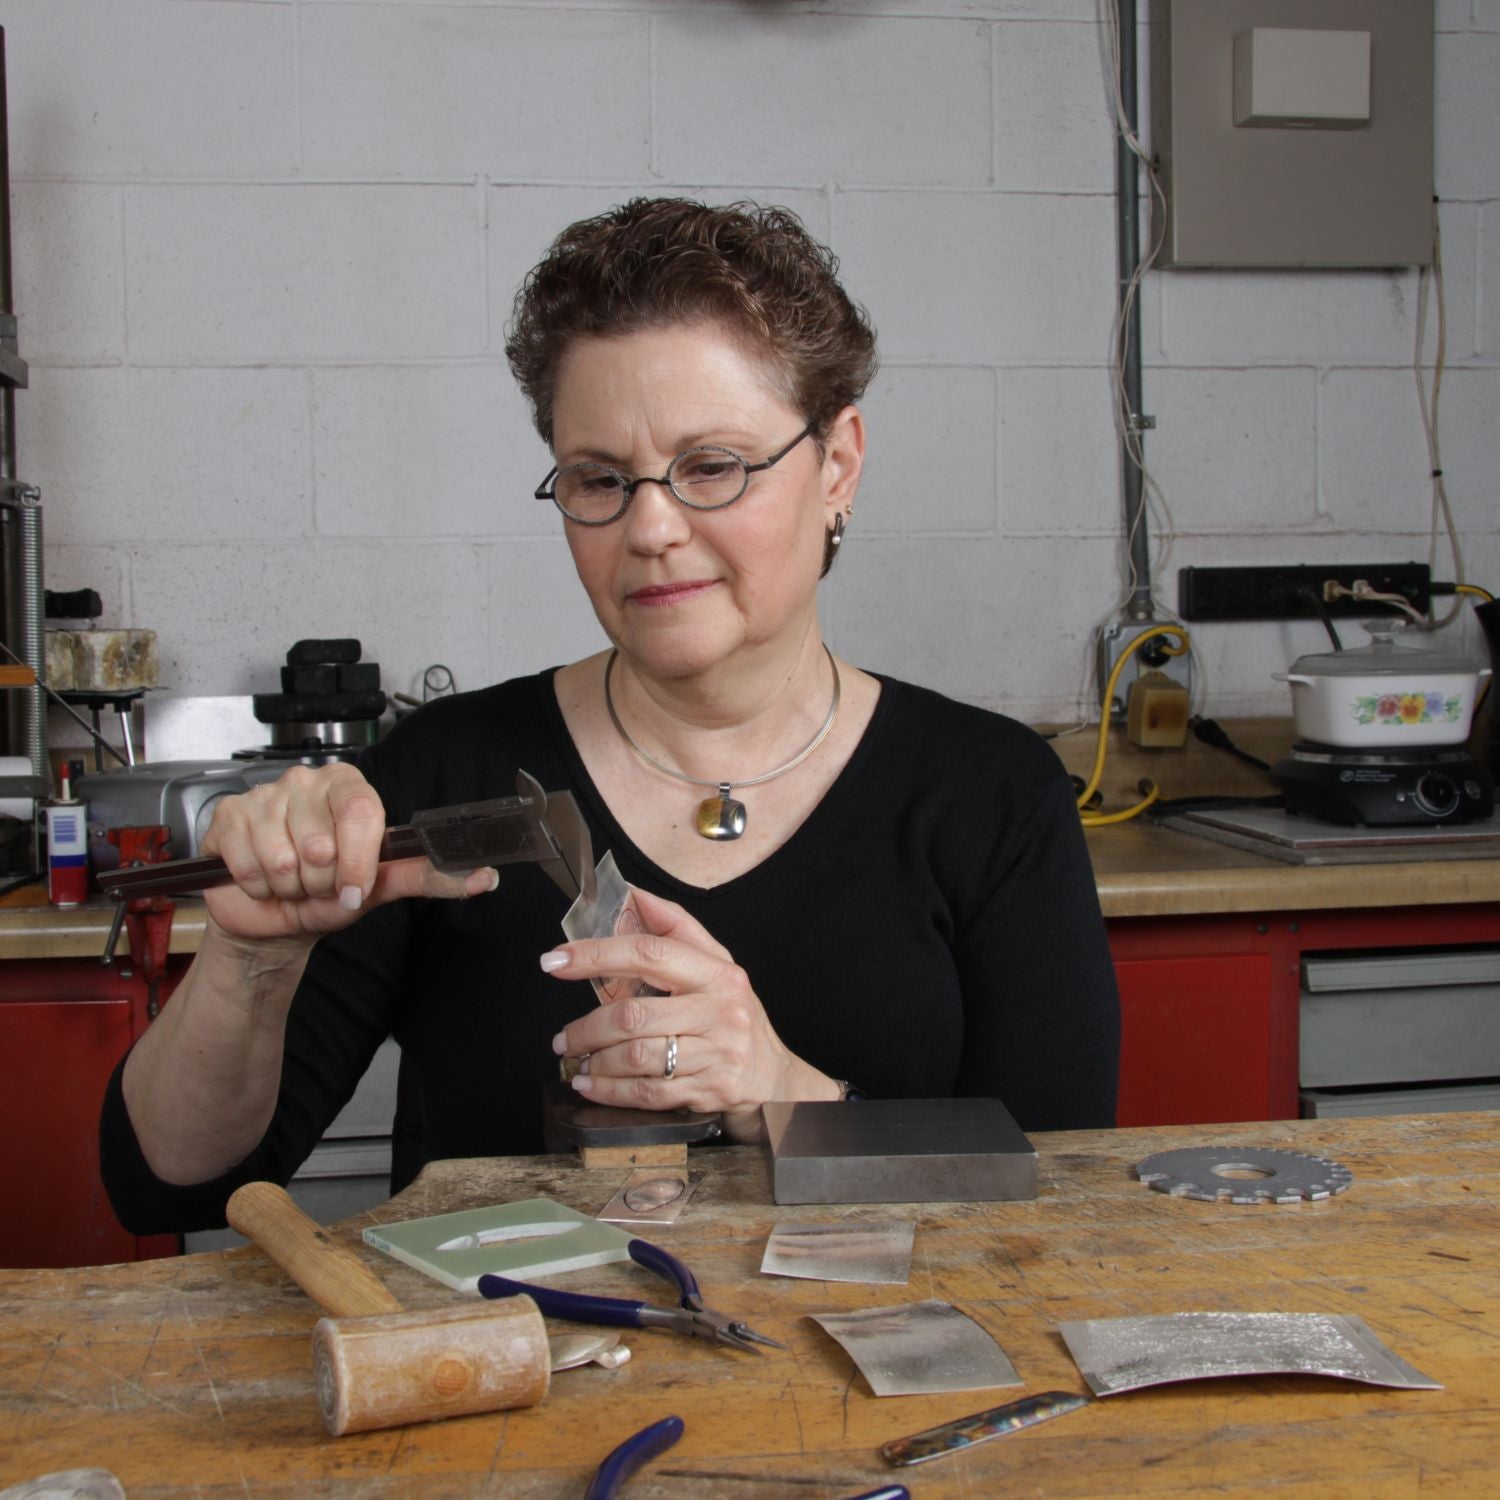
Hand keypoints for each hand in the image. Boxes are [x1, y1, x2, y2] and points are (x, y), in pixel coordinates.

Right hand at [198, 762, 497, 943]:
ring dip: (289, 885)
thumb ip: (431, 877)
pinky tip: (260, 878)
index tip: (352, 890)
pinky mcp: (229, 817)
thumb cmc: (331, 893)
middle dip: (321, 880)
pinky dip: (257, 883)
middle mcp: (307, 782)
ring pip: (282, 856)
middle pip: (320, 842)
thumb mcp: (384, 885)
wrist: (278, 918)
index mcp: (350, 788)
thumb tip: (485, 877)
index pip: (360, 814)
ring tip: (291, 880)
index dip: (356, 863)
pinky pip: (247, 860)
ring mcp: (265, 796)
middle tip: (317, 881)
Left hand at [543, 887, 838, 1140]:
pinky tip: (591, 1084)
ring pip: (635, 1057)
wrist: (772, 1079)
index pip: (649, 953)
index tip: (557, 960)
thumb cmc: (734, 1016)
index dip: (597, 955)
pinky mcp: (707, 1091)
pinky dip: (608, 1090)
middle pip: (634, 1014)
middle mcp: (719, 1011)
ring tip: (578, 1057)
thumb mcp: (716, 965)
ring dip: (595, 1060)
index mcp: (717, 973)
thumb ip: (675, 928)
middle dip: (587, 1027)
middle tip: (565, 1036)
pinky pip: (645, 1092)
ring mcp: (715, 1054)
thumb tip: (633, 895)